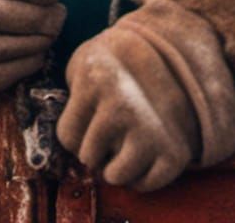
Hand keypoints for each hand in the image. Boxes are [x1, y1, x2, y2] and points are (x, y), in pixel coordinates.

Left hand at [57, 0, 234, 191]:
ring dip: (118, 163)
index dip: (77, 129)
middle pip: (89, 156)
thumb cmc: (121, 60)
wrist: (177, 49)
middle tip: (115, 120)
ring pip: (114, 175)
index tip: (93, 110)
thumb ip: (69, 90)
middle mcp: (121, 106)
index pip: (68, 137)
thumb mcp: (87, 58)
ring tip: (129, 134)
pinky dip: (143, 175)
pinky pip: (146, 184)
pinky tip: (147, 148)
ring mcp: (149, 130)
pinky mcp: (174, 151)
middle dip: (97, 144)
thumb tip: (58, 136)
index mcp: (96, 81)